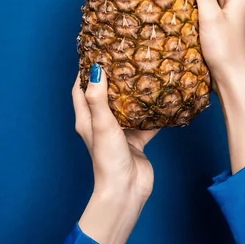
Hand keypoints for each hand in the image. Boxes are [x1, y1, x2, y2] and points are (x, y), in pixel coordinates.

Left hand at [72, 67, 158, 243]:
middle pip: (105, 95)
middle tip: (126, 58)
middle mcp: (102, 123)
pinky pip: (146, 122)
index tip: (97, 53)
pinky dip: (153, 112)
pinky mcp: (136, 140)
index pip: (81, 89)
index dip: (86, 71)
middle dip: (114, 77)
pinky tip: (163, 99)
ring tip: (145, 72)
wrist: (126, 190)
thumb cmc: (108, 158)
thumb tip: (97, 68)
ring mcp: (120, 132)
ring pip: (127, 106)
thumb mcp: (102, 124)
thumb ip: (98, 97)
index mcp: (87, 119)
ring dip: (134, 92)